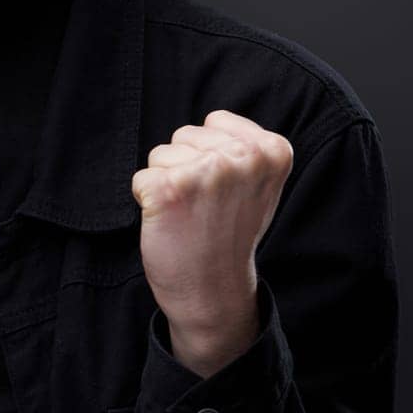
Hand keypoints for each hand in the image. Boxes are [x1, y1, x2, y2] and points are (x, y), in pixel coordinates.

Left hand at [131, 109, 292, 375]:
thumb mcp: (258, 184)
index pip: (215, 121)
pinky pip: (141, 178)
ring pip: (161, 154)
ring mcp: (206, 173)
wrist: (214, 291)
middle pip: (185, 135)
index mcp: (271, 150)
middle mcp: (242, 157)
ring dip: (166, 182)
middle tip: (206, 207)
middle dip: (186, 165)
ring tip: (190, 215)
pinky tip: (170, 223)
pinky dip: (146, 200)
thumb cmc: (230, 234)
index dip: (211, 154)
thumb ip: (243, 147)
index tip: (226, 191)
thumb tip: (211, 121)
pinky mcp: (169, 189)